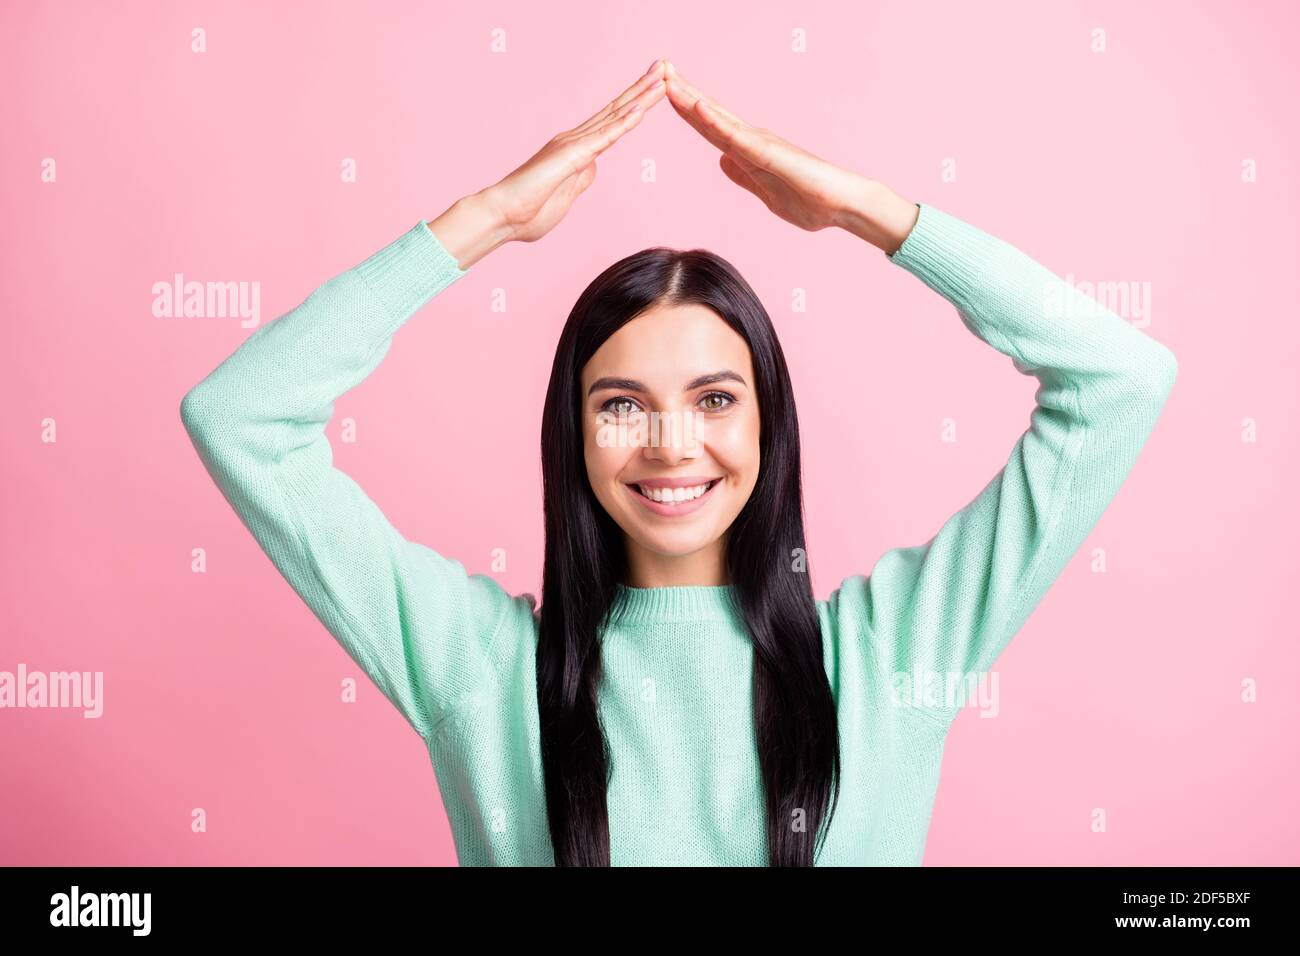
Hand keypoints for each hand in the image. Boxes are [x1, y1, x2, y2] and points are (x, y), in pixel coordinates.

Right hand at [429, 61, 666, 267]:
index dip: (634, 105)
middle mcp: (574, 140)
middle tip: (664, 68)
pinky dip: (623, 124)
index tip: (655, 90)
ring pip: (614, 117)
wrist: (501, 216)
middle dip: (642, 90)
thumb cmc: (527, 213)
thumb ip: (580, 180)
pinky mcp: (571, 156)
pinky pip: (603, 138)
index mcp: (575, 151)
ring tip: (662, 78)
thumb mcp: (565, 197)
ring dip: (639, 98)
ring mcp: (572, 145)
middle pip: (616, 111)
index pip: (612, 123)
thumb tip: (592, 167)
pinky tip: (641, 111)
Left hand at [662, 60, 917, 251]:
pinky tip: (697, 106)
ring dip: (691, 99)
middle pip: (709, 115)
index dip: (686, 110)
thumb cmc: (811, 201)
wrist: (843, 206)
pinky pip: (737, 136)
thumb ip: (744, 176)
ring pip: (718, 119)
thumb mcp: (765, 193)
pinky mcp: (770, 154)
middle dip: (681, 93)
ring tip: (668, 78)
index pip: (709, 128)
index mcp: (748, 152)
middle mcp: (752, 141)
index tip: (662, 91)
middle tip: (658, 68)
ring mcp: (760, 144)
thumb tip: (723, 161)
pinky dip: (715, 121)